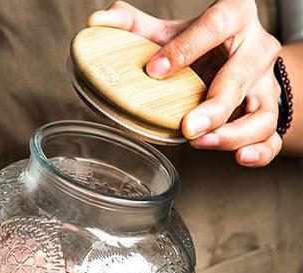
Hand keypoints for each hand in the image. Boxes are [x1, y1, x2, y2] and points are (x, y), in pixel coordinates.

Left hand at [87, 0, 281, 166]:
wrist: (236, 58)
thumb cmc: (201, 46)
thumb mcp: (170, 32)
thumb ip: (134, 27)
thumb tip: (96, 25)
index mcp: (234, 19)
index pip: (216, 26)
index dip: (186, 49)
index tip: (154, 71)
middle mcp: (255, 52)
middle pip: (240, 79)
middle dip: (215, 106)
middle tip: (188, 126)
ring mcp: (264, 87)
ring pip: (262, 115)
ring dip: (234, 134)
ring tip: (203, 143)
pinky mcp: (267, 114)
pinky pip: (273, 137)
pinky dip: (260, 152)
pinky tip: (241, 158)